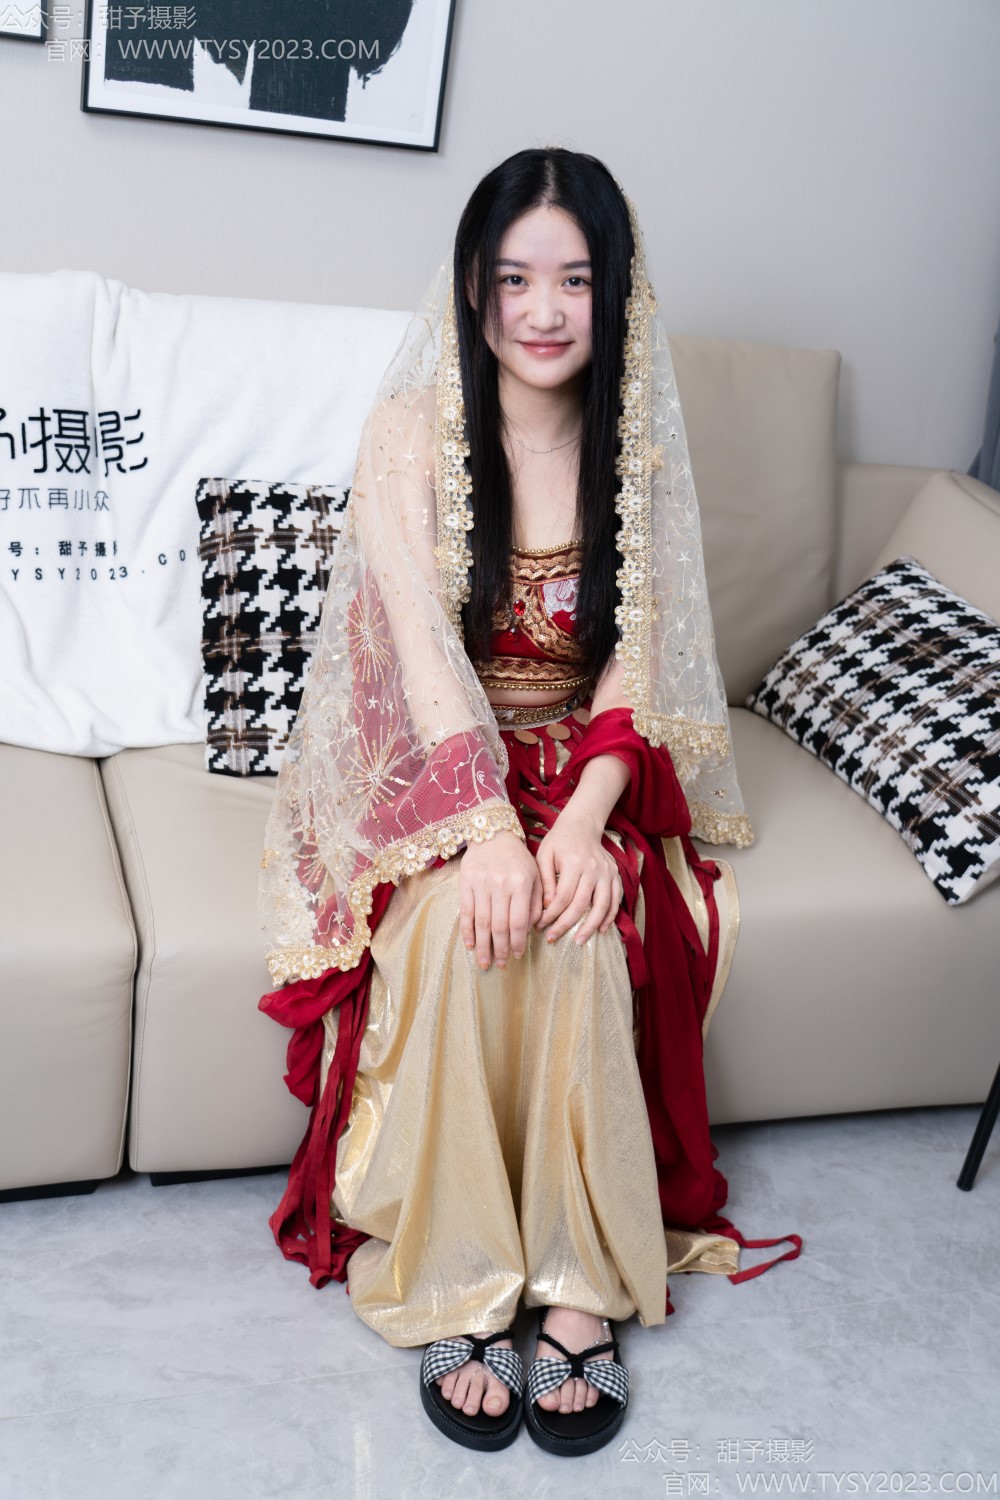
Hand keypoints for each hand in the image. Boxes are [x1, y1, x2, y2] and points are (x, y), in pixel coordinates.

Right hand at [459, 831, 542, 970]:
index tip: (518, 956)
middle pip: (499, 926)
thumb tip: (533, 929)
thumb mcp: (535, 875)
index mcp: (520, 884)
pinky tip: (470, 945)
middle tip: (502, 965)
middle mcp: (500, 885)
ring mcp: (480, 884)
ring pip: (482, 922)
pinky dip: (467, 931)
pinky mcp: (465, 883)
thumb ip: (536, 902)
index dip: (518, 942)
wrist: (492, 834)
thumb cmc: (517, 858)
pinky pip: (466, 912)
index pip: (518, 921)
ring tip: (485, 962)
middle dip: (501, 949)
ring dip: (483, 946)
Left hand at [535, 807, 622, 944]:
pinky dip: (610, 916)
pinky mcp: (615, 875)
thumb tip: (548, 907)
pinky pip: (615, 900)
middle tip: (553, 938)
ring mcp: (607, 872)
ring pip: (602, 905)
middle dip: (566, 925)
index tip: (541, 926)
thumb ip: (546, 881)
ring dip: (591, 926)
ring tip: (579, 941)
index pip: (562, 897)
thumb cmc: (558, 842)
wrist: (581, 825)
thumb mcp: (544, 855)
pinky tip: (601, 929)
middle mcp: (593, 868)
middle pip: (581, 904)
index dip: (551, 915)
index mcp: (573, 863)